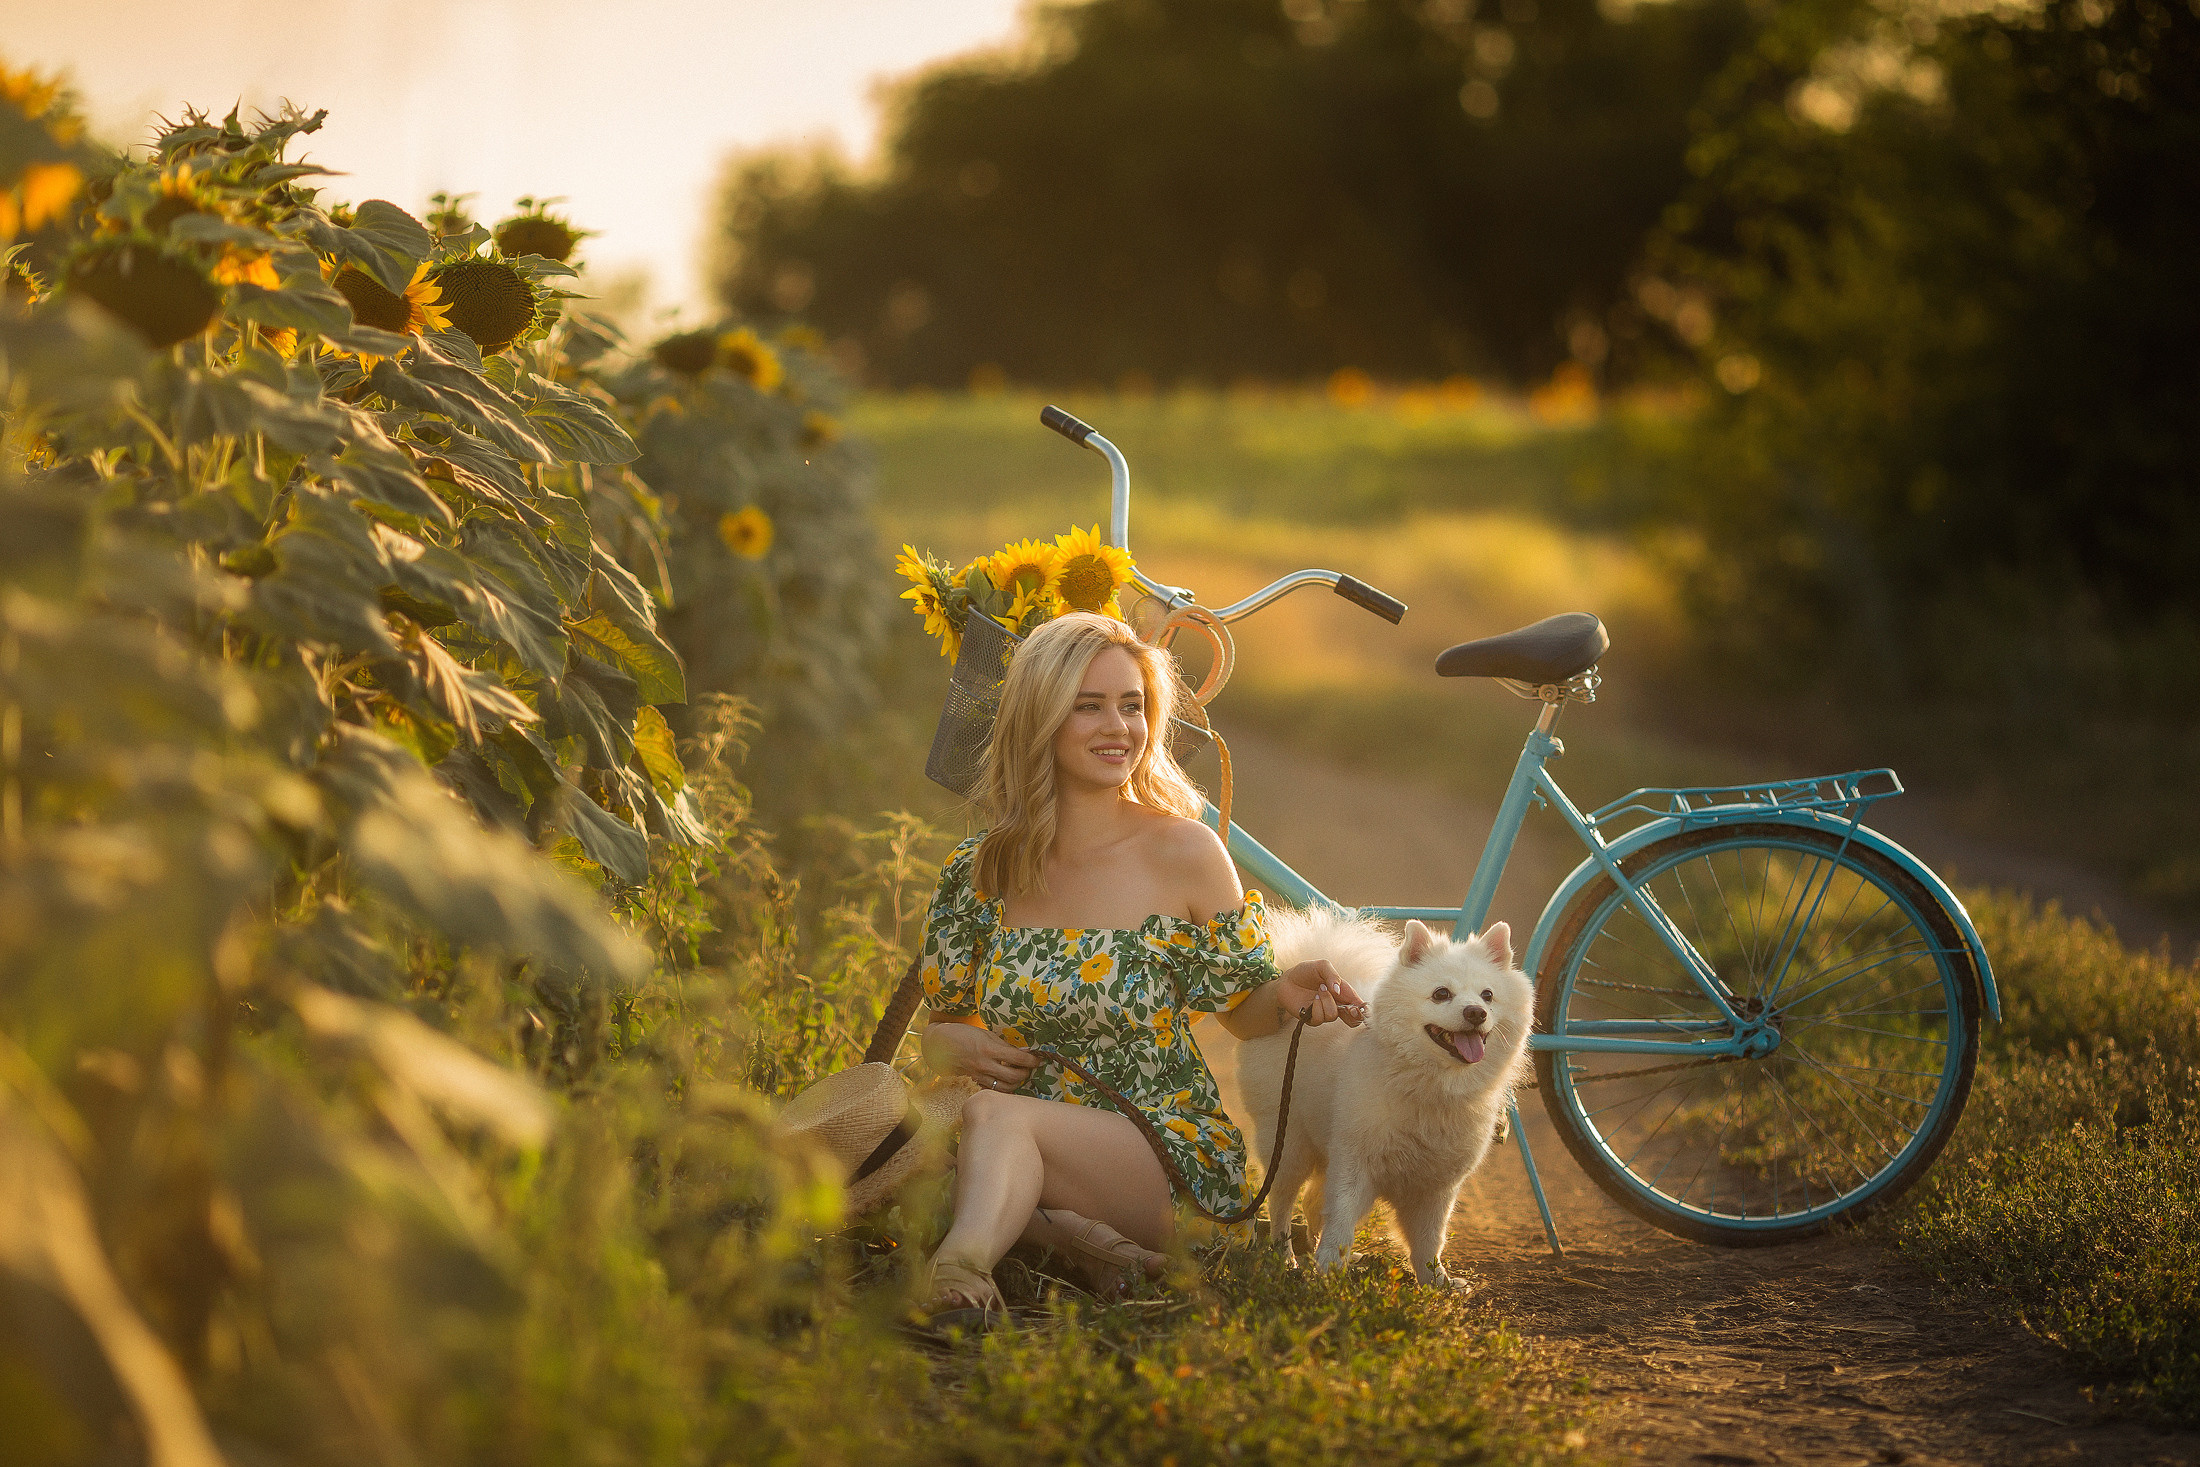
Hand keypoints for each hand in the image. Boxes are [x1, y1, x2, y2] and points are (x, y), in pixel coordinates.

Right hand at [921, 1020, 1040, 1091]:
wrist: (939, 1044)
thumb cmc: (964, 1034)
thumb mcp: (985, 1034)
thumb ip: (1004, 1045)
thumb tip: (1024, 1051)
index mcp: (989, 1049)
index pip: (1018, 1059)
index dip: (1032, 1060)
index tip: (1038, 1059)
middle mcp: (984, 1065)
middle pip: (1014, 1077)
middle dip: (1026, 1073)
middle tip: (1030, 1068)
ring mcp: (978, 1075)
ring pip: (1005, 1088)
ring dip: (1016, 1083)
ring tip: (1019, 1076)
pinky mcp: (973, 1082)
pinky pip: (992, 1090)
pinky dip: (1002, 1089)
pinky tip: (1005, 1082)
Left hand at [1276, 960, 1365, 1027]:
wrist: (1287, 979)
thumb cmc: (1306, 972)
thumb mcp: (1322, 966)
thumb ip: (1333, 975)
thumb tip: (1338, 991)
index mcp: (1344, 993)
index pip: (1359, 1005)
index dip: (1364, 1010)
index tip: (1359, 1007)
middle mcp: (1337, 1005)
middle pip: (1353, 1020)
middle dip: (1353, 1015)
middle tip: (1349, 1008)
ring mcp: (1325, 1013)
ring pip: (1333, 1015)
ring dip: (1326, 1000)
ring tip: (1319, 990)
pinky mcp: (1313, 1019)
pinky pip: (1319, 1018)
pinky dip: (1316, 1006)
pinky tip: (1312, 999)